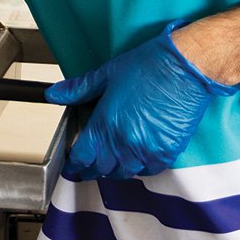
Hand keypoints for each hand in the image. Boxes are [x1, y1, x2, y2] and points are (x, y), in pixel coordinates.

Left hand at [45, 24, 239, 180]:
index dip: (74, 165)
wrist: (186, 69)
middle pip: (101, 168)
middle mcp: (124, 143)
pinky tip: (135, 161)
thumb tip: (54, 94)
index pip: (82, 156)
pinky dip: (139, 168)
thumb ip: (79, 89)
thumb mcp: (107, 74)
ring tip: (109, 164)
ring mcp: (146, 150)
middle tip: (86, 168)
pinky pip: (148, 171)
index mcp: (105, 124)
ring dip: (114, 170)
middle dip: (91, 169)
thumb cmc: (149, 67)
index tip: (71, 168)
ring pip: (123, 172)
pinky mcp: (167, 152)